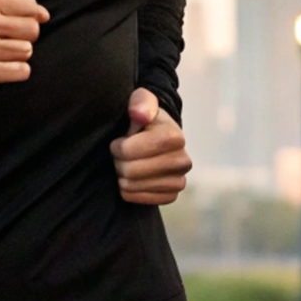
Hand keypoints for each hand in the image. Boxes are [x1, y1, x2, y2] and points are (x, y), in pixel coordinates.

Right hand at [0, 0, 48, 97]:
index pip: (30, 5)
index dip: (33, 14)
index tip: (27, 20)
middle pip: (32, 29)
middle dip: (25, 35)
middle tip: (9, 38)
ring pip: (27, 51)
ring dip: (17, 54)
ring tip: (0, 53)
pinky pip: (21, 71)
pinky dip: (15, 71)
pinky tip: (2, 67)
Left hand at [110, 87, 191, 204]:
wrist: (157, 137)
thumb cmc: (145, 118)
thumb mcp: (142, 102)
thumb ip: (140, 103)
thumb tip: (139, 114)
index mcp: (175, 137)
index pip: (130, 151)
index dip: (118, 147)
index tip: (119, 140)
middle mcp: (183, 162)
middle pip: (131, 171)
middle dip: (118, 161)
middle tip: (120, 153)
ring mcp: (179, 181)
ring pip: (131, 187)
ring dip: (121, 175)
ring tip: (127, 162)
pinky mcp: (171, 196)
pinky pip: (136, 198)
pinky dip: (128, 189)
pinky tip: (133, 176)